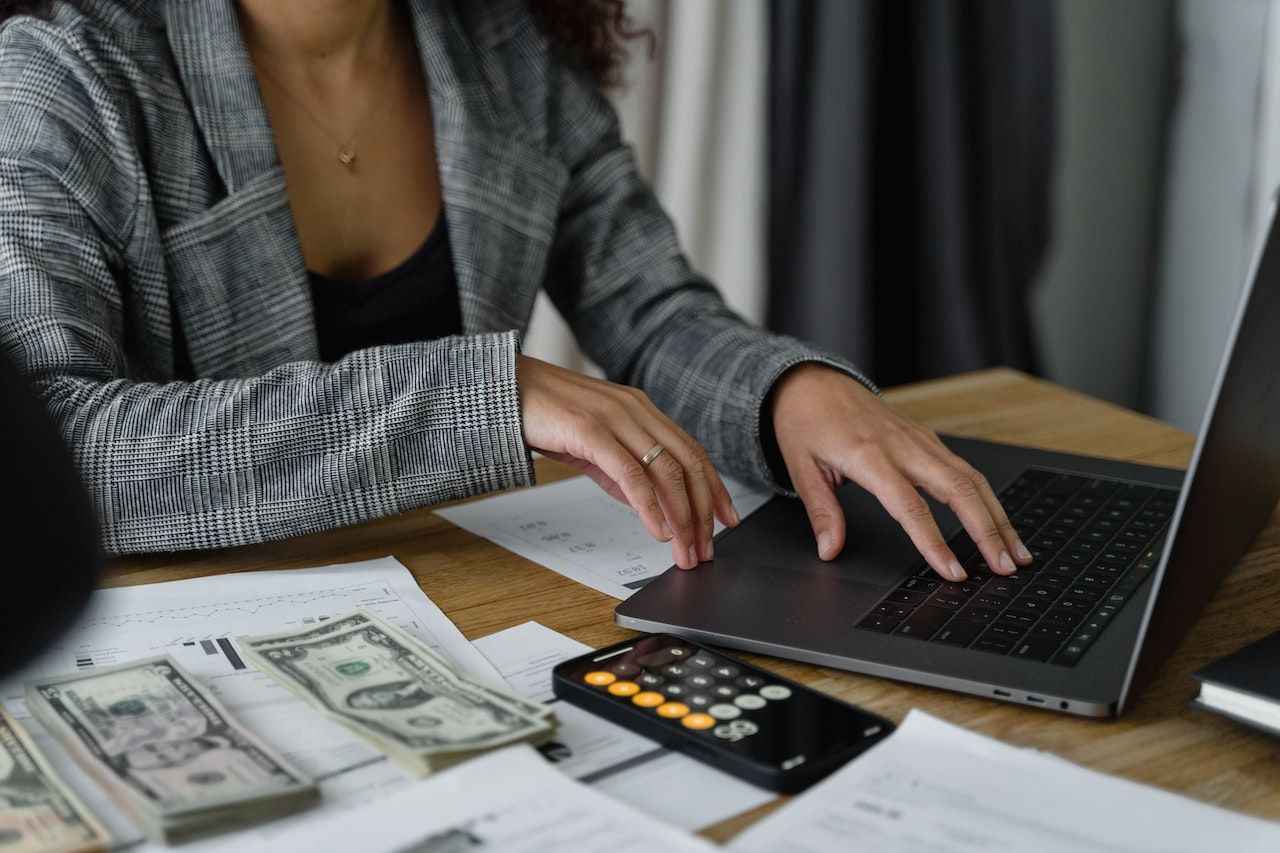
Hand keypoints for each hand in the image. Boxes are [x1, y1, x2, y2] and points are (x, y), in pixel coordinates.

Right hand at [517, 355, 739, 569]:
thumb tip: (647, 505)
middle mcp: (636, 410)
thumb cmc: (544, 414)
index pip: (691, 451)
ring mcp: (615, 418)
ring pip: (665, 470)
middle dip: (703, 510)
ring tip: (685, 549)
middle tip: (708, 547)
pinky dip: (649, 506)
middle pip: (687, 463)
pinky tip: (657, 530)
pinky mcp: (591, 431)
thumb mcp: (593, 445)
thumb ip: (621, 471)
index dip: (714, 488)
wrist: (502, 390)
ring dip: (682, 516)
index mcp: (641, 410)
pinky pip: (631, 473)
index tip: (727, 519)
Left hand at [769, 364, 1031, 580]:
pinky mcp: (927, 439)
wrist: (813, 381)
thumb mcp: (800, 467)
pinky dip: (987, 498)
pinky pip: (965, 470)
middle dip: (987, 531)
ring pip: (971, 478)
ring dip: (998, 517)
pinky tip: (999, 521)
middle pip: (958, 490)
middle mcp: (902, 445)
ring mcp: (920, 440)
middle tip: (1005, 568)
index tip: (953, 572)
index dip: (933, 542)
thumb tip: (830, 550)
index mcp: (868, 455)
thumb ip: (821, 511)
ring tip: (1016, 553)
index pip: (909, 506)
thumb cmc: (805, 422)